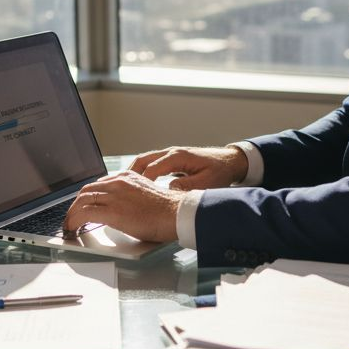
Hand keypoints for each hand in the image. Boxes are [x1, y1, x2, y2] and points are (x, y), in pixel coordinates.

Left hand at [62, 171, 183, 241]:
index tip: (84, 206)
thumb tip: (121, 210)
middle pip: (86, 191)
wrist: (177, 213)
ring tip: (70, 226)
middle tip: (73, 217)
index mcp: (127, 177)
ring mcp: (114, 195)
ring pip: (82, 201)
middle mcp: (118, 182)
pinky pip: (84, 214)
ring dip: (72, 214)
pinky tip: (74, 229)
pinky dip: (74, 222)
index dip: (88, 197)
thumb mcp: (146, 195)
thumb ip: (131, 197)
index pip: (99, 184)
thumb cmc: (168, 210)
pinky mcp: (112, 211)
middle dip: (76, 205)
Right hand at [129, 145, 247, 189]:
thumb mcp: (206, 183)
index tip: (131, 196)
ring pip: (144, 160)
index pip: (152, 169)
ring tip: (122, 187)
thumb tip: (167, 191)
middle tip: (118, 189)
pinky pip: (150, 163)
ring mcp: (170, 154)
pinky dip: (141, 172)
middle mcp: (171, 152)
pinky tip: (136, 184)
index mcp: (178, 157)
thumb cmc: (220, 172)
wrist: (230, 161)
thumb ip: (187, 186)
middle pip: (142, 160)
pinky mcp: (172, 159)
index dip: (141, 183)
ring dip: (133, 172)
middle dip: (129, 175)